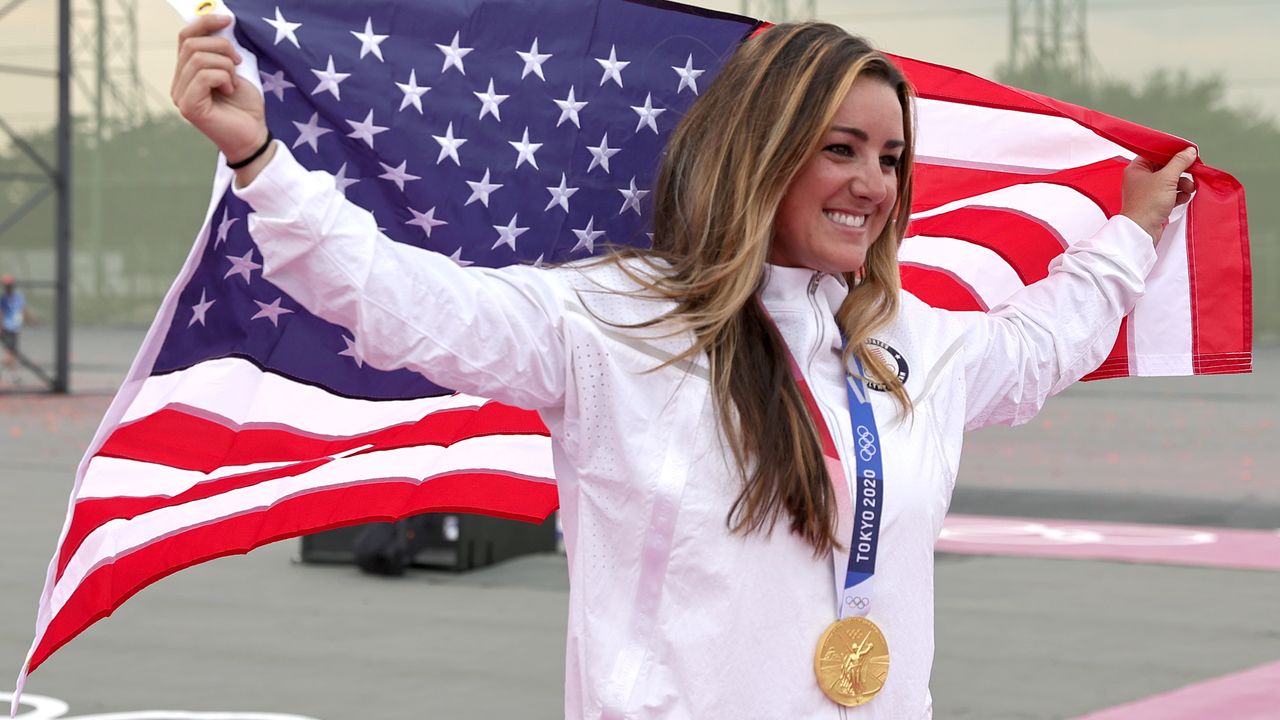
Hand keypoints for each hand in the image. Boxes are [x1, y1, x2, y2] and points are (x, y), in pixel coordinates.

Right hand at [170, 14, 270, 177]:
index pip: (185, 37)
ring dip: (225, 65)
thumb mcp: (234, 70)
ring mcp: (180, 96)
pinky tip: (230, 90)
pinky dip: (223, 77)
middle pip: (191, 44)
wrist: (253, 137)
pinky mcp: (189, 106)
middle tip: (238, 62)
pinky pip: (204, 76)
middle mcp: (178, 83)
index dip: (205, 23)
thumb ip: (221, 51)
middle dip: (221, 47)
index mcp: (186, 73)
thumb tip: (220, 23)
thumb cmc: (245, 107)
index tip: (228, 20)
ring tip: (234, 81)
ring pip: (198, 58)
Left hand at [1120, 147, 1197, 243]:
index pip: (1156, 153)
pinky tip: (1182, 198)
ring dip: (1182, 184)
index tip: (1187, 153)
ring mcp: (1148, 192)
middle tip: (1193, 171)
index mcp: (1137, 168)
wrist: (1143, 230)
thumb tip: (1189, 151)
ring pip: (1170, 181)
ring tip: (1189, 188)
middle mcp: (1140, 179)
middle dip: (1181, 171)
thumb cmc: (1147, 205)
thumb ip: (1179, 162)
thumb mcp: (1167, 178)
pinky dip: (1178, 195)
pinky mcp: (1155, 203)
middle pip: (1165, 168)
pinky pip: (1170, 194)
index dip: (1172, 152)